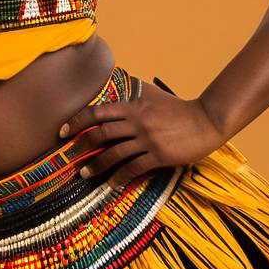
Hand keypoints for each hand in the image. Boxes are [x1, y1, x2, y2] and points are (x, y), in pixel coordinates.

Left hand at [58, 79, 226, 189]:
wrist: (206, 120)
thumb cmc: (178, 108)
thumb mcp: (153, 94)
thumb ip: (134, 93)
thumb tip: (117, 84)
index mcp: (133, 105)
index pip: (98, 112)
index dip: (77, 121)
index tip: (62, 130)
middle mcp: (137, 121)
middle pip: (101, 133)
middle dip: (81, 144)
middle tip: (68, 154)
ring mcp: (148, 139)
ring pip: (114, 153)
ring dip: (96, 165)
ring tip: (83, 173)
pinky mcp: (159, 155)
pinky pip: (134, 168)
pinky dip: (120, 177)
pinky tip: (112, 184)